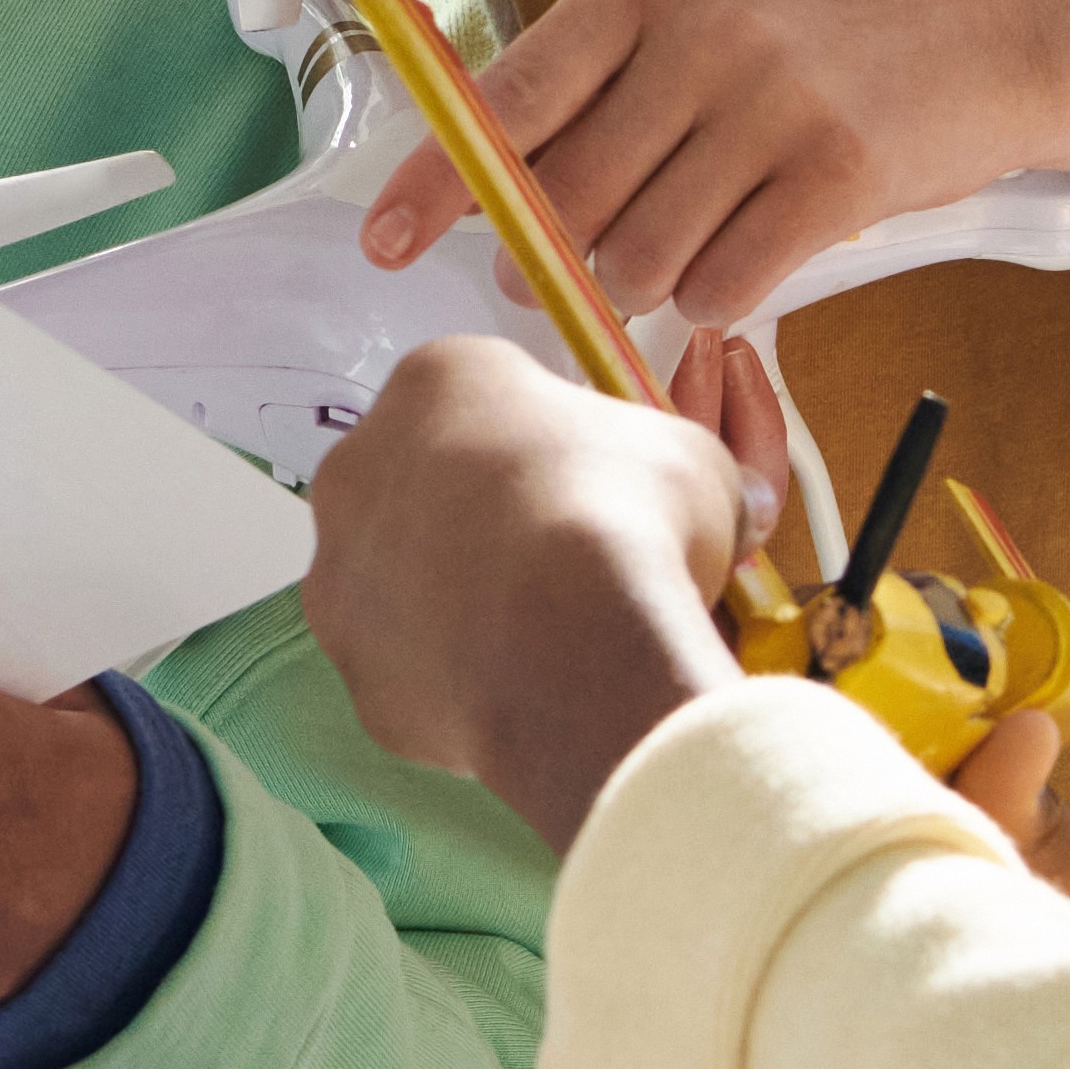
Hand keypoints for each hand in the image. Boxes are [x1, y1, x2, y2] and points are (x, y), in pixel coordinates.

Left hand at [300, 338, 748, 851]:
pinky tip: (516, 687)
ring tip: (543, 635)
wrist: (574, 646)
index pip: (484, 395)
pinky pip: (408, 667)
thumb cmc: (625, 523)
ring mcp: (340, 571)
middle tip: (563, 561)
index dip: (544, 442)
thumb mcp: (692, 458)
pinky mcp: (353, 664)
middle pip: (425, 484)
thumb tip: (729, 503)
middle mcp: (360, 465)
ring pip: (403, 580)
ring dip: (460, 599)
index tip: (587, 482)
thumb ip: (679, 464)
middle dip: (485, 518)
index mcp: (437, 381)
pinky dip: (453, 678)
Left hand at [362, 0, 1069, 330]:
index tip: (385, 241)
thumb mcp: (704, 9)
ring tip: (687, 247)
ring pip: (644, 255)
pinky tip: (753, 256)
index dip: (438, 180)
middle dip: (556, 255)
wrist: (995, 24)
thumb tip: (494, 194)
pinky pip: (731, 284)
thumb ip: (602, 86)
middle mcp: (698, 36)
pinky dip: (725, 294)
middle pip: (571, 198)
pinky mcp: (839, 174)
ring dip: (648, 281)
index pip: (507, 99)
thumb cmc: (831, 27)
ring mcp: (772, 103)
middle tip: (569, 267)